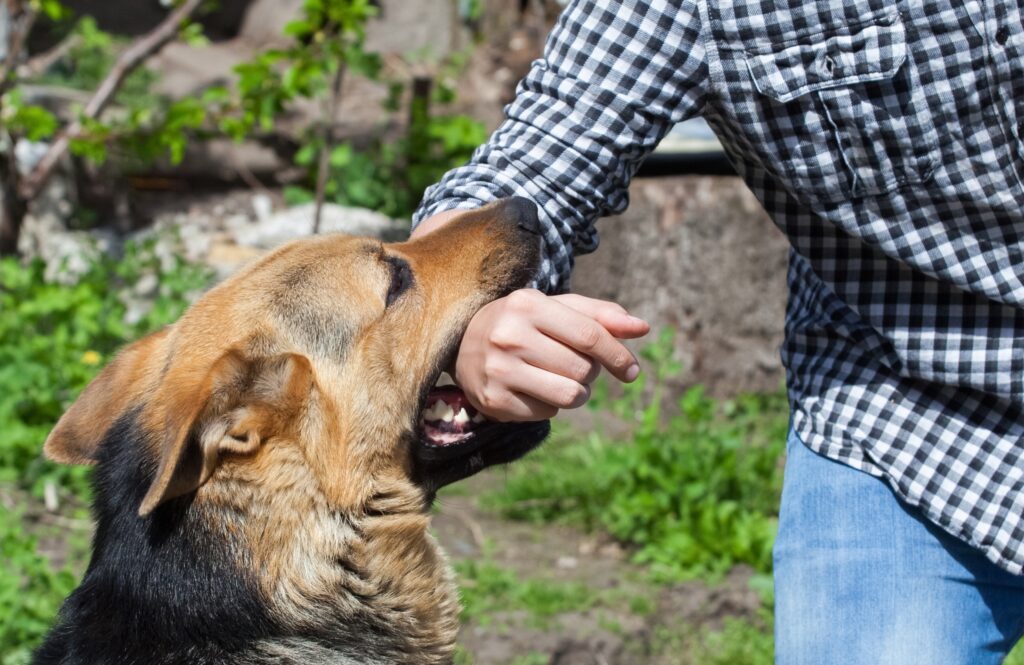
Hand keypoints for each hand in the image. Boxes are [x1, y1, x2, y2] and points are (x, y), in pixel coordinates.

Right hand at [412, 208, 649, 420]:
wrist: (462, 343)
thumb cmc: (523, 323)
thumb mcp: (557, 309)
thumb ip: (601, 315)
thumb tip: (643, 328)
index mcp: (528, 305)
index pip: (589, 335)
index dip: (617, 355)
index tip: (632, 370)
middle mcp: (509, 336)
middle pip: (582, 369)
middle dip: (591, 372)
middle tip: (577, 366)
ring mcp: (498, 370)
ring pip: (569, 396)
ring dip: (578, 393)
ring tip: (563, 381)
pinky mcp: (494, 400)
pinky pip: (547, 414)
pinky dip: (551, 406)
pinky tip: (534, 389)